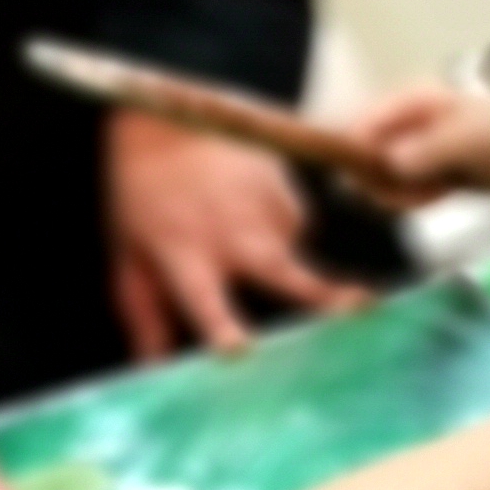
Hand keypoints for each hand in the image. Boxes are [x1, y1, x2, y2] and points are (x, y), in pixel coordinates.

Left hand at [105, 108, 364, 358]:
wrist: (165, 121)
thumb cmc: (143, 196)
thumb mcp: (130, 257)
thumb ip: (144, 316)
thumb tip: (155, 369)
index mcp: (186, 258)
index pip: (205, 302)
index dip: (222, 327)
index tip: (238, 350)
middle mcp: (231, 236)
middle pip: (287, 275)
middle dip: (324, 296)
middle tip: (359, 306)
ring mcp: (263, 209)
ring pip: (290, 253)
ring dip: (273, 254)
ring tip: (232, 227)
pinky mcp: (284, 188)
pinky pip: (293, 225)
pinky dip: (276, 226)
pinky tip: (246, 206)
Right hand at [348, 85, 489, 209]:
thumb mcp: (464, 141)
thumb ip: (425, 152)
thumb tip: (390, 164)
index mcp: (409, 102)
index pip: (362, 126)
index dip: (358, 156)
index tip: (371, 184)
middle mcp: (404, 121)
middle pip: (368, 158)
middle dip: (389, 183)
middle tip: (423, 193)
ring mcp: (414, 145)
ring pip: (386, 178)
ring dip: (408, 193)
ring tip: (440, 191)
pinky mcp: (426, 166)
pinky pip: (407, 187)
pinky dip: (420, 196)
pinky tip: (444, 192)